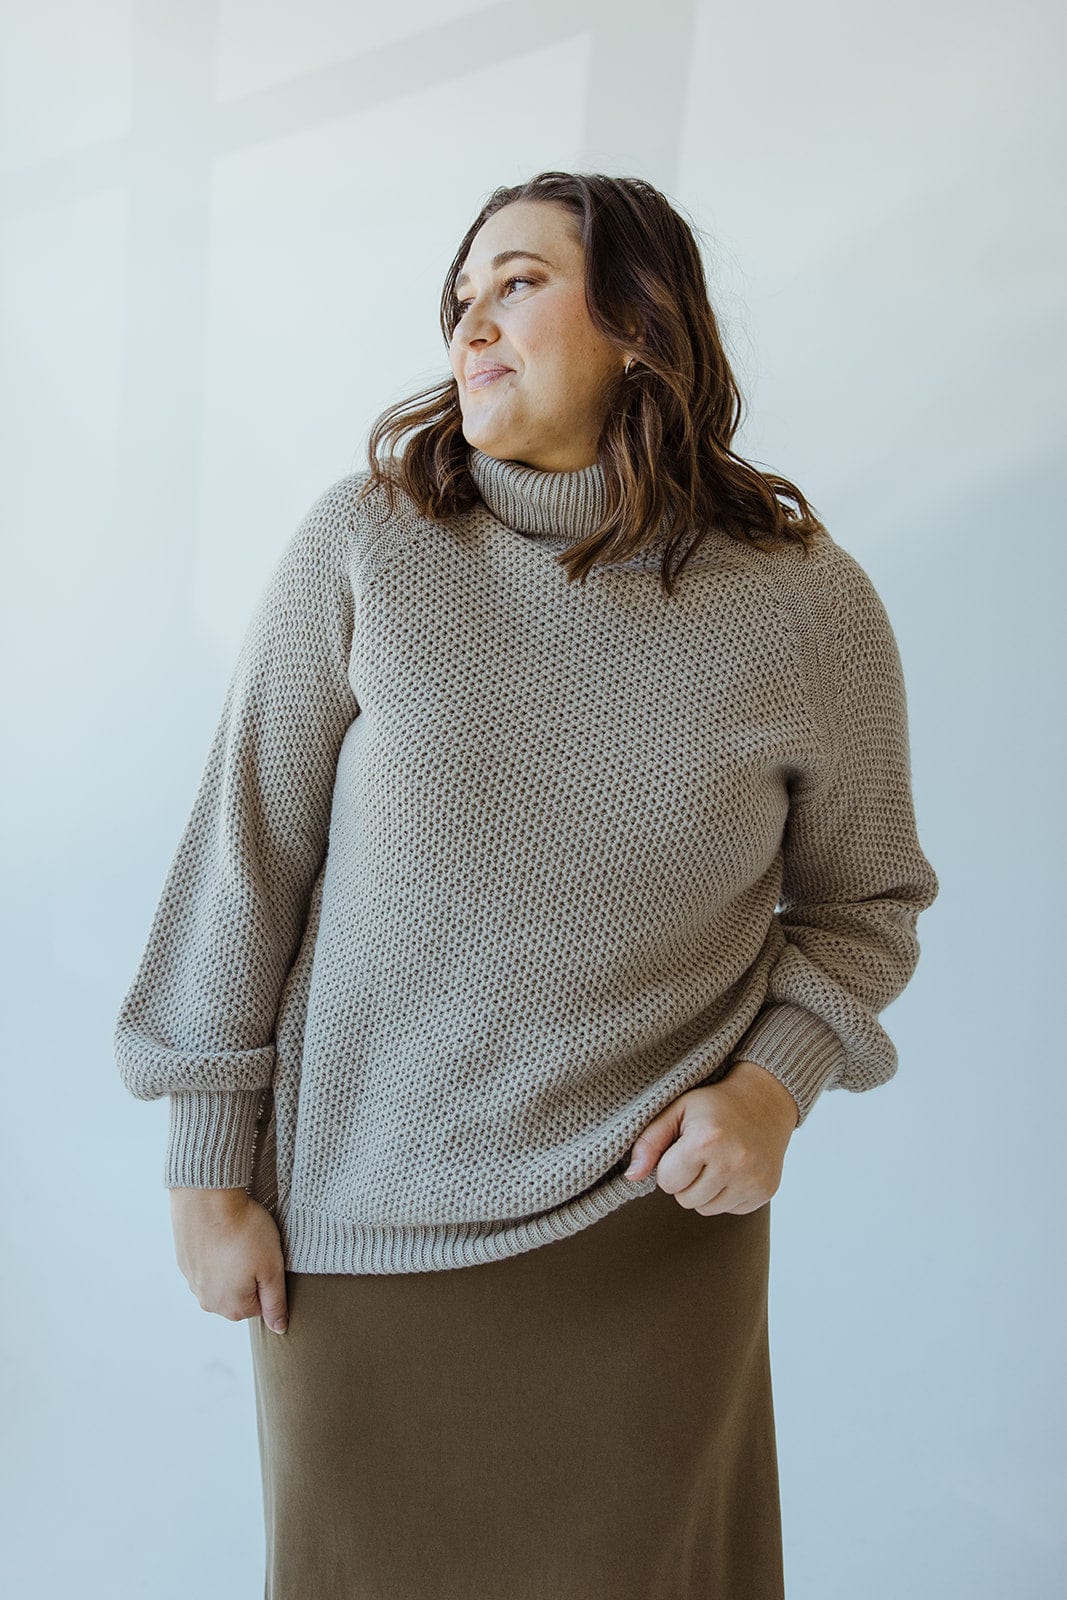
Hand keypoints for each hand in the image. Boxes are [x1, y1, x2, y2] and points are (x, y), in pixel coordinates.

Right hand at [169, 1187, 288, 1333]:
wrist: (206, 1198)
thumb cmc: (244, 1231)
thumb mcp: (272, 1267)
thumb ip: (276, 1303)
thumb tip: (279, 1329)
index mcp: (233, 1308)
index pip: (262, 1304)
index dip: (269, 1278)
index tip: (266, 1258)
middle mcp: (208, 1303)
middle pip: (241, 1295)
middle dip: (249, 1274)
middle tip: (252, 1247)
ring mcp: (193, 1283)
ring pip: (223, 1280)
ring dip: (231, 1264)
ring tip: (236, 1238)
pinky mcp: (184, 1262)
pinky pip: (207, 1264)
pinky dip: (215, 1252)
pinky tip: (221, 1234)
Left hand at [621, 1059, 798, 1214]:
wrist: (765, 1101)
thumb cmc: (714, 1106)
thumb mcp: (677, 1110)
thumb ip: (649, 1141)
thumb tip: (632, 1176)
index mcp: (706, 1140)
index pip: (667, 1182)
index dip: (669, 1165)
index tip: (683, 1147)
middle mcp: (733, 1163)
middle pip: (685, 1200)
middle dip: (686, 1180)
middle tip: (700, 1154)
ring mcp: (752, 1180)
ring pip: (706, 1210)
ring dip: (705, 1190)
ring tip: (716, 1161)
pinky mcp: (765, 1191)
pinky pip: (730, 1210)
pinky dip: (726, 1194)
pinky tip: (734, 1169)